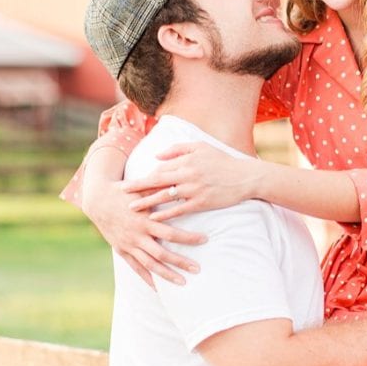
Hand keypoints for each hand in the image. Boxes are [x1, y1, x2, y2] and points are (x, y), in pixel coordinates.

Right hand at [80, 174, 205, 287]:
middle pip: (162, 253)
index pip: (170, 232)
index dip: (188, 238)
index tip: (205, 240)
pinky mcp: (121, 250)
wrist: (97, 200)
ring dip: (166, 274)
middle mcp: (136, 236)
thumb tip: (182, 185)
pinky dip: (147, 278)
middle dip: (180, 262)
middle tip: (198, 269)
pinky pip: (136, 268)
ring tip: (183, 282)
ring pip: (149, 264)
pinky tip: (159, 288)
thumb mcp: (141, 189)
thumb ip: (160, 190)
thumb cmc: (123, 192)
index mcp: (144, 220)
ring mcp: (128, 245)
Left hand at [127, 143, 260, 218]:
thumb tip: (156, 156)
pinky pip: (179, 210)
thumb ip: (177, 149)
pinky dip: (165, 214)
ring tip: (131, 208)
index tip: (129, 182)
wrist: (245, 177)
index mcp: (185, 161)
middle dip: (137, 187)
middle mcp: (187, 175)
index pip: (159, 169)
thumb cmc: (221, 160)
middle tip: (121, 193)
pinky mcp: (201, 203)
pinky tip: (153, 218)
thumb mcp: (200, 147)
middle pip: (156, 181)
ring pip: (165, 196)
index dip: (144, 176)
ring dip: (147, 202)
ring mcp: (193, 190)